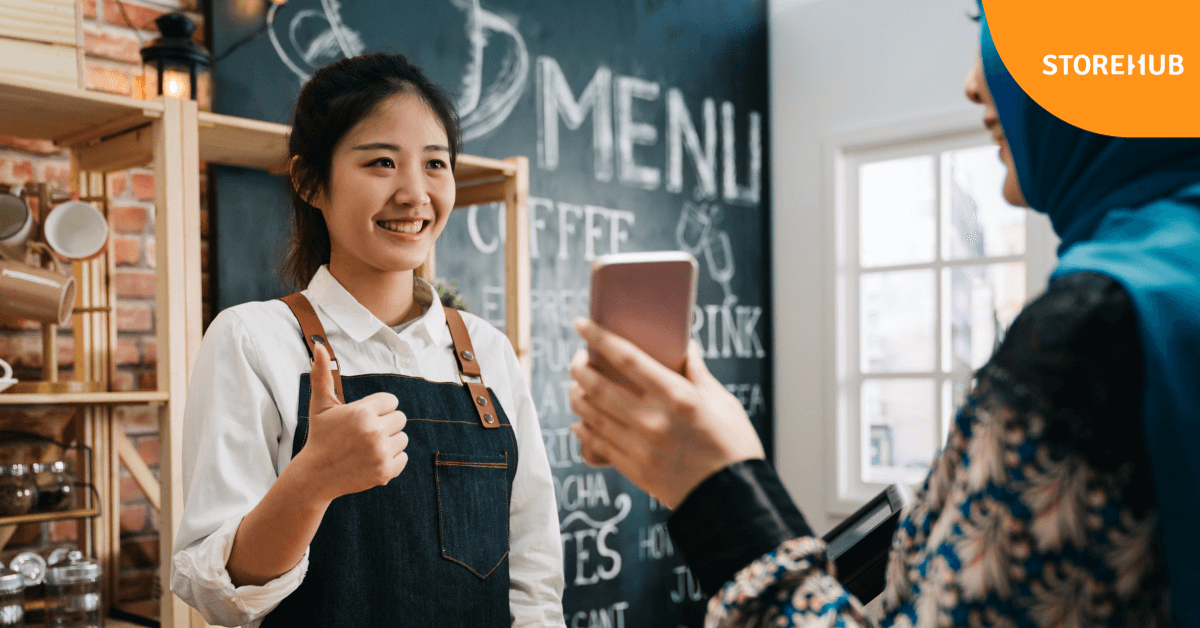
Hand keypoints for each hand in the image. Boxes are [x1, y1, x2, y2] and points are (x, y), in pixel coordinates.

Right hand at [292, 342, 408, 500]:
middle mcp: (373, 431)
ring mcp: (380, 453)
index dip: (378, 409)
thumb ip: (322, 375)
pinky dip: (391, 459)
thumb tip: (318, 345)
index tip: (363, 418)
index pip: (391, 401)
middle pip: (400, 418)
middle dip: (384, 424)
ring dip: (389, 442)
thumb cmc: (320, 436)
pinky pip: (403, 457)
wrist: (316, 476)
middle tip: (364, 434)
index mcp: (362, 412)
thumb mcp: (320, 405)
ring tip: (366, 447)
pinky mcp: (385, 472)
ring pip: (403, 438)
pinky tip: (371, 460)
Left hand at [569, 318, 764, 508]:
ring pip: (591, 415)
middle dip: (579, 368)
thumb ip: (697, 373)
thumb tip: (684, 347)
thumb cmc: (733, 446)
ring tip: (576, 386)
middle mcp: (653, 420)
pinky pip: (597, 444)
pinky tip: (580, 421)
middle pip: (598, 387)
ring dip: (577, 396)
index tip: (581, 324)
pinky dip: (584, 429)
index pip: (627, 359)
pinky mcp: (635, 470)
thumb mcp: (722, 403)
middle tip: (577, 359)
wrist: (733, 499)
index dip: (599, 338)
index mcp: (677, 397)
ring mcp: (640, 447)